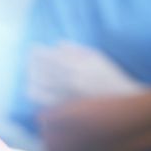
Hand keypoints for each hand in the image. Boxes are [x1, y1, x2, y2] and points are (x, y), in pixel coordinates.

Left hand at [28, 41, 143, 107]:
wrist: (119, 99)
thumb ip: (74, 49)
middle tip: (31, 60)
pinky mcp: (62, 106)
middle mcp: (67, 79)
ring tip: (32, 72)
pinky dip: (33, 90)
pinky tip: (34, 87)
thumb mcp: (95, 56)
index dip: (36, 51)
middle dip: (31, 62)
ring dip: (31, 75)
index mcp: (75, 65)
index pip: (45, 55)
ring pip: (35, 82)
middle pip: (37, 68)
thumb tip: (56, 44)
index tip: (34, 49)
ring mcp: (63, 94)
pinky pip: (39, 99)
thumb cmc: (107, 75)